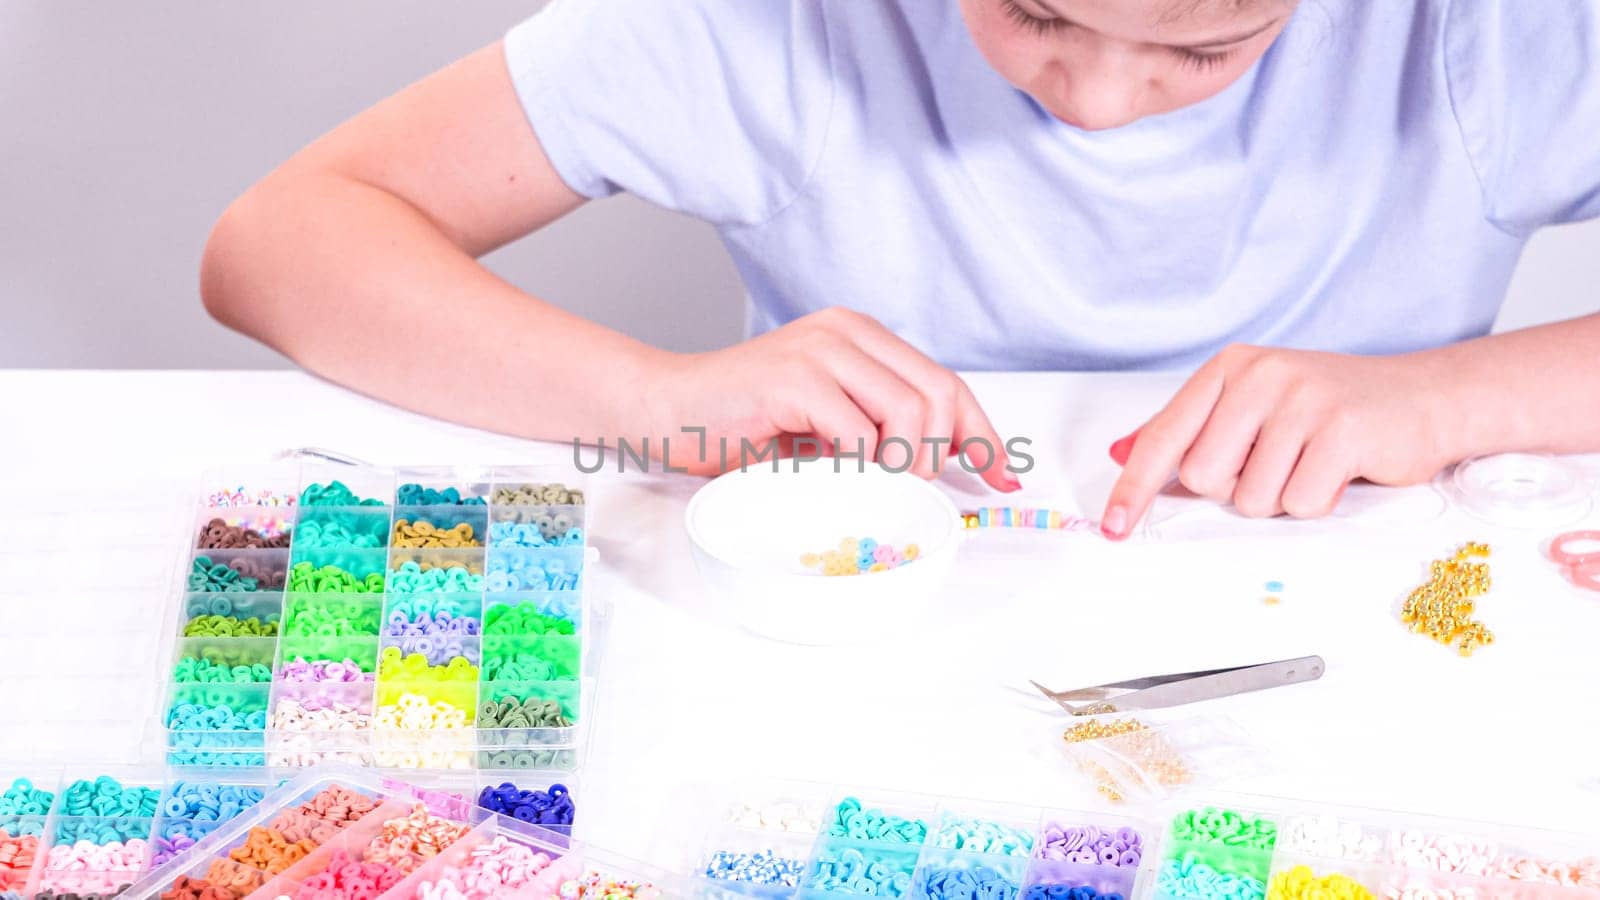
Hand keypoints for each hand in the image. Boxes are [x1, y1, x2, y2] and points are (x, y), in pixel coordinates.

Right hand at [641, 307, 1021, 489]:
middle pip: (940, 396)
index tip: (1000, 479)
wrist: (665, 410)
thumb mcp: (826, 423)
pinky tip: (832, 478)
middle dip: (938, 457)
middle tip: (905, 490)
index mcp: (862, 337)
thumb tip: (944, 468)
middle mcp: (847, 332)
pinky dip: (859, 468)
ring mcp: (821, 350)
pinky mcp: (794, 377)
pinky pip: (859, 434)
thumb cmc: (742, 425)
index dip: (981, 435)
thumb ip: (877, 429)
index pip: (947, 383)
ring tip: (865, 484)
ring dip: (902, 465)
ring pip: (911, 412)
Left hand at [1101, 345, 1454, 537]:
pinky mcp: (1340, 431)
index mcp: (1229, 369)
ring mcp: (1300, 401)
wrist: (1427, 396)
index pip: (1164, 438)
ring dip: (1282, 499)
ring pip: (1251, 498)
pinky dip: (1318, 503)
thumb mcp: (1255, 407)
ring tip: (1313, 465)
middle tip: (1279, 464)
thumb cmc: (1334, 409)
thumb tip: (1120, 452)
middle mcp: (1259, 376)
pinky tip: (1339, 472)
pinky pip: (1299, 504)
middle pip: (1204, 478)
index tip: (1113, 526)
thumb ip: (1192, 431)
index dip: (1134, 488)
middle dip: (1238, 489)